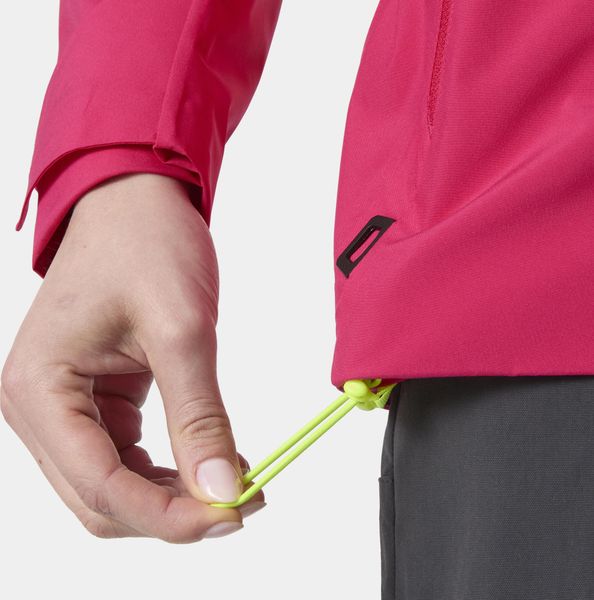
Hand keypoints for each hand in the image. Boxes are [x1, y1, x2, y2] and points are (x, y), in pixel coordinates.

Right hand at [1, 173, 263, 540]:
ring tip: (236, 485)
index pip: (99, 486)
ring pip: (117, 487)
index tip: (230, 517)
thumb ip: (200, 417)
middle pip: (103, 499)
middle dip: (173, 512)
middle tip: (240, 505)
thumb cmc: (145, 245)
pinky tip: (215, 461)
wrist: (136, 204)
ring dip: (174, 496)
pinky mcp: (98, 403)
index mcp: (39, 390)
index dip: (167, 515)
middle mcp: (41, 409)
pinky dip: (171, 470)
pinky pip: (129, 458)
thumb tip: (223, 490)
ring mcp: (67, 408)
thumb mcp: (180, 329)